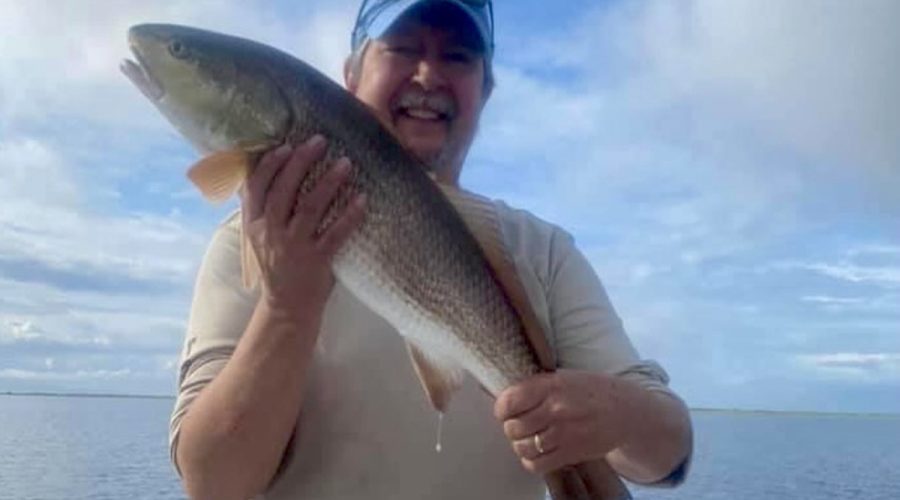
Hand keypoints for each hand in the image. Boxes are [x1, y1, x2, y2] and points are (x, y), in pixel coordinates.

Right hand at [239, 135, 365, 321]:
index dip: (270, 164)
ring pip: (310, 208)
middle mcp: (270, 233)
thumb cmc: (280, 264)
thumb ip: (268, 208)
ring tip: (345, 163)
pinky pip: (335, 234)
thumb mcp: (262, 235)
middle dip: (301, 162)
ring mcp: (293, 247)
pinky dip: (349, 215)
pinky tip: (362, 199)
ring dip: (328, 182)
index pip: (256, 187)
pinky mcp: (317, 261)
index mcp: (254, 224)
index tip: (287, 145)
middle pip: (284, 190)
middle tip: (320, 141)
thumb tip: (282, 169)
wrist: (287, 307)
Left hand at [494, 369, 635, 474]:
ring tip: (530, 439)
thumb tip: (504, 398)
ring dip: (521, 445)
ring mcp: (564, 433)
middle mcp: (555, 408)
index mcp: (550, 385)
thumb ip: (535, 387)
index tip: (507, 411)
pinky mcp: (571, 453)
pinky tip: (539, 452)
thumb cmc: (589, 391)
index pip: (508, 401)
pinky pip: (536, 464)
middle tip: (521, 425)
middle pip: (513, 427)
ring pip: (522, 447)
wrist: (623, 411)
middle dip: (512, 428)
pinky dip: (532, 461)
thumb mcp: (562, 378)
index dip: (502, 409)